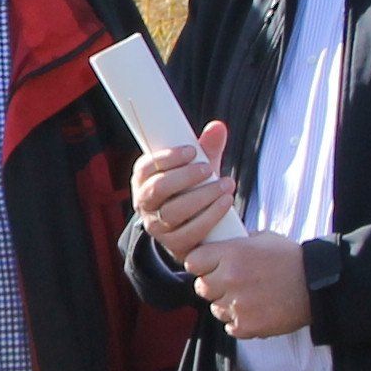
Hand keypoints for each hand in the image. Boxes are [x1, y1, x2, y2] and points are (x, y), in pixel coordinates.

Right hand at [132, 120, 235, 265]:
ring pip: (173, 212)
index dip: (168, 158)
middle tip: (209, 168)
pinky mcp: (173, 244)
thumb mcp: (196, 167)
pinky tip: (225, 202)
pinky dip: (210, 216)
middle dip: (185, 177)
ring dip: (203, 196)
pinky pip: (190, 232)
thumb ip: (206, 148)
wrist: (192, 227)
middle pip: (157, 189)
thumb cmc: (191, 189)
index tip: (192, 150)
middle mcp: (144, 203)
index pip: (147, 167)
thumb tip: (218, 127)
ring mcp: (157, 226)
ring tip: (226, 184)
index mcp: (144, 179)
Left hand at [189, 231, 311, 340]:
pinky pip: (229, 327)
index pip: (192, 263)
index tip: (207, 266)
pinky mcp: (248, 326)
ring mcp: (238, 305)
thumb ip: (237, 242)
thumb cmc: (291, 259)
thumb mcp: (263, 238)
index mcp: (231, 254)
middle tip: (229, 283)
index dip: (200, 264)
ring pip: (215, 309)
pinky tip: (254, 311)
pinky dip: (239, 322)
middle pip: (201, 288)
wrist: (317, 285)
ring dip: (226, 305)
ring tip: (247, 297)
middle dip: (212, 285)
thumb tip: (219, 244)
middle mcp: (230, 279)